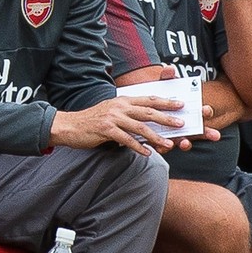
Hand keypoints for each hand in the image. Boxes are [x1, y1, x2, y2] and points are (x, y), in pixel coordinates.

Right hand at [50, 96, 188, 154]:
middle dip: (167, 118)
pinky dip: (138, 147)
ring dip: (156, 136)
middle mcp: (119, 107)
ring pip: (140, 127)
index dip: (165, 101)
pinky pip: (126, 139)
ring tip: (168, 144)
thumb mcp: (110, 112)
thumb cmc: (91, 121)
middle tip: (182, 123)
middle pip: (148, 112)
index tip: (181, 104)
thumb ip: (127, 115)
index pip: (148, 100)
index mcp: (122, 100)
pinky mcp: (106, 129)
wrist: (70, 126)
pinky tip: (147, 153)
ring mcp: (112, 118)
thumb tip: (145, 124)